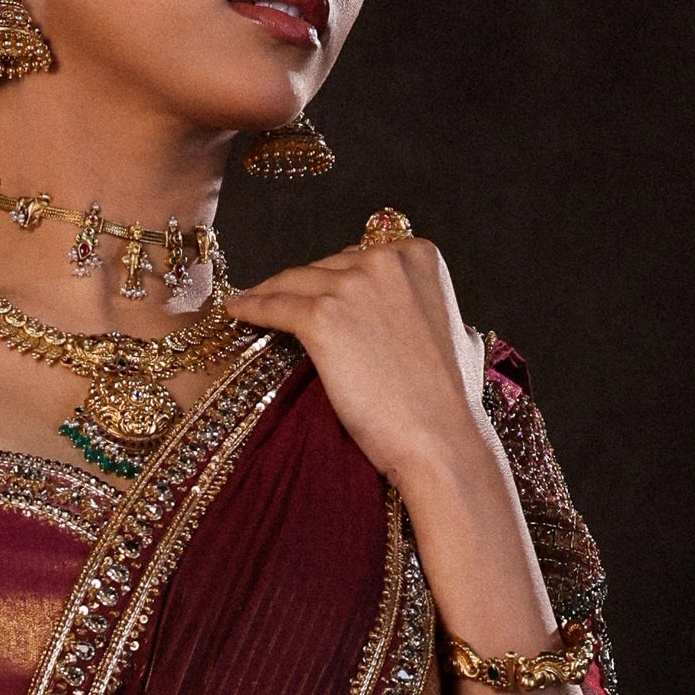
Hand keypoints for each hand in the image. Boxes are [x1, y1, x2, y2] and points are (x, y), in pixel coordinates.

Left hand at [222, 223, 491, 495]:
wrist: (439, 439)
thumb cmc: (449, 401)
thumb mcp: (458, 335)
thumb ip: (435, 314)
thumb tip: (443, 322)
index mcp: (418, 256)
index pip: (360, 259)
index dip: (335, 278)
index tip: (316, 289)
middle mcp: (385, 259)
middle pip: (326, 267)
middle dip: (304, 286)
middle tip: (279, 301)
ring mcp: (352, 285)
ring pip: (295, 283)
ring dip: (269, 292)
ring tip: (249, 302)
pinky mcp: (322, 317)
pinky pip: (274, 307)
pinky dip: (251, 308)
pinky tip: (236, 311)